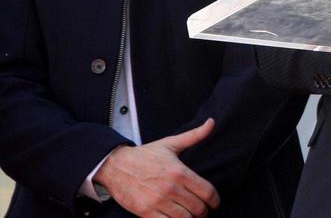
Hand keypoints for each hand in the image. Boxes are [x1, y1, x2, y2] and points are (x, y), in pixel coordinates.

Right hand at [95, 118, 219, 216]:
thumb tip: (212, 122)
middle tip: (203, 211)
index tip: (215, 204)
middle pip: (198, 208)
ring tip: (191, 216)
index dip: (214, 200)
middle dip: (204, 212)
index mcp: (180, 172)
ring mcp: (157, 201)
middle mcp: (170, 188)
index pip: (206, 191)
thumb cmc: (145, 155)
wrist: (115, 166)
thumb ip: (194, 135)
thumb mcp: (171, 143)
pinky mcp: (145, 212)